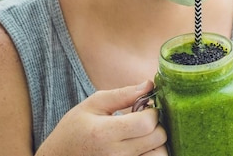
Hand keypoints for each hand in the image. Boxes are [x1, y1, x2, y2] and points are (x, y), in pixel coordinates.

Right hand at [36, 81, 166, 155]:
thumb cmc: (74, 130)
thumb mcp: (93, 105)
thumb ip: (123, 94)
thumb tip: (149, 84)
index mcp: (105, 133)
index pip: (146, 123)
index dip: (152, 111)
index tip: (145, 107)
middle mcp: (115, 154)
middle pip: (158, 139)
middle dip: (157, 124)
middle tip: (144, 119)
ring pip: (159, 155)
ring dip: (157, 143)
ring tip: (144, 135)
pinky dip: (151, 153)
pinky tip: (141, 146)